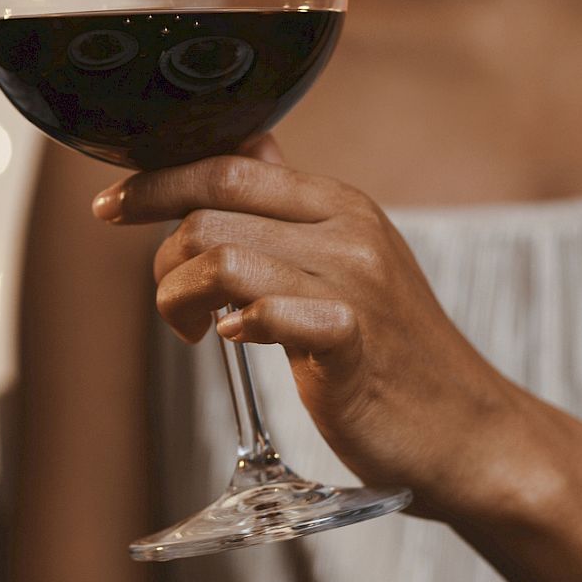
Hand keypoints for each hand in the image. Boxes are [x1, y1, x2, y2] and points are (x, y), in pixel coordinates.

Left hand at [93, 136, 548, 520]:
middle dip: (163, 256)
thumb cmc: (394, 358)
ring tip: (195, 334)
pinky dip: (237, 325)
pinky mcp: (355, 340)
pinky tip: (232, 341)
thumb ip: (293, 209)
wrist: (472, 435)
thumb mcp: (347, 263)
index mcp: (340, 204)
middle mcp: (349, 230)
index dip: (156, 181)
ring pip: (221, 258)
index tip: (109, 208)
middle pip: (211, 208)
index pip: (228, 163)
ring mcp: (356, 282)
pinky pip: (272, 312)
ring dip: (180, 299)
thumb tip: (250, 146)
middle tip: (174, 308)